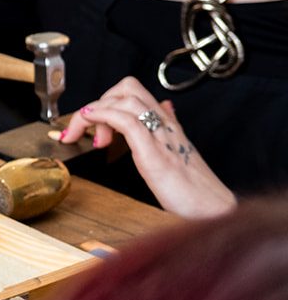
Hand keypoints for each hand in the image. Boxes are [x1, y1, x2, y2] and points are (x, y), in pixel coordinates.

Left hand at [57, 77, 234, 218]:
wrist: (214, 211)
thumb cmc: (194, 189)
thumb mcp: (177, 152)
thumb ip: (169, 128)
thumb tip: (166, 107)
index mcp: (167, 124)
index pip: (134, 92)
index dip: (106, 101)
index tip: (90, 126)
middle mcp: (165, 125)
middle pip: (127, 88)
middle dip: (98, 102)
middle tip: (85, 131)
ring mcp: (161, 137)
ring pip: (126, 99)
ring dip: (95, 111)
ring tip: (86, 137)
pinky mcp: (156, 155)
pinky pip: (128, 122)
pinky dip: (104, 117)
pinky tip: (91, 127)